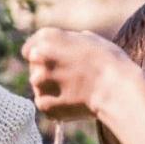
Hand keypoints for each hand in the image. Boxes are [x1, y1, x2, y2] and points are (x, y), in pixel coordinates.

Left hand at [21, 27, 144, 120]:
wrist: (115, 89)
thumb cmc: (109, 62)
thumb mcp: (91, 40)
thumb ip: (71, 41)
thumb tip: (70, 42)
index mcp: (47, 37)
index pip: (29, 50)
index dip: (42, 57)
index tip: (54, 63)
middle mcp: (38, 57)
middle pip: (35, 69)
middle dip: (48, 73)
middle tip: (70, 78)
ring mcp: (38, 82)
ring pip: (40, 87)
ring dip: (51, 89)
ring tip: (74, 91)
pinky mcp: (43, 104)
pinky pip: (46, 104)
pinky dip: (56, 106)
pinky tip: (73, 102)